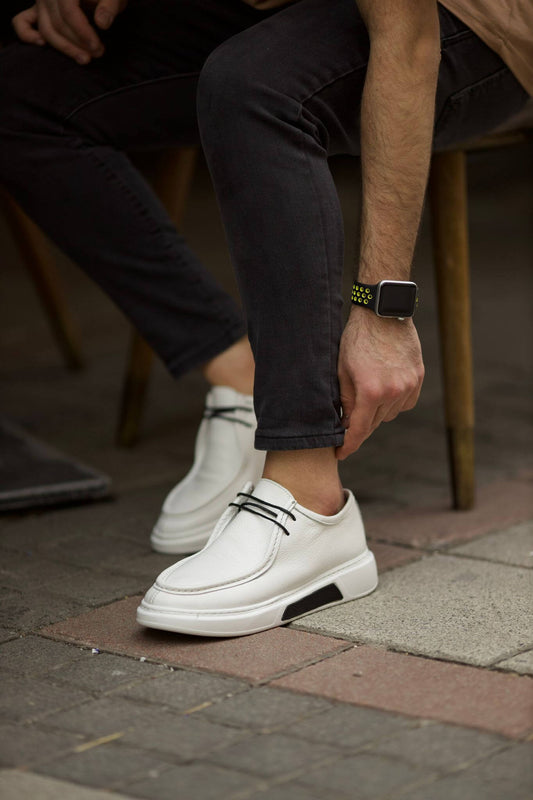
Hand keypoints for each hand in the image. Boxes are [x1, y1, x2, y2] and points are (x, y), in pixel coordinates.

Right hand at [12, 0, 127, 63]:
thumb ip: (109, 6)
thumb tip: (102, 23)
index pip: (68, 11)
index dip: (82, 32)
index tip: (97, 47)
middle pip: (57, 23)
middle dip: (77, 43)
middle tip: (98, 53)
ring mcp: (40, 2)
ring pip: (45, 29)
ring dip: (64, 47)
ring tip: (85, 59)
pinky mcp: (37, 11)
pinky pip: (22, 22)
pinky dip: (27, 35)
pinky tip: (42, 45)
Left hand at [336, 307, 423, 459]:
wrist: (383, 313)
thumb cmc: (356, 339)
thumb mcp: (341, 370)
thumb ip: (344, 401)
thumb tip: (345, 424)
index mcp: (370, 391)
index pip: (358, 429)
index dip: (348, 445)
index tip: (340, 454)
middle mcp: (393, 392)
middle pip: (374, 423)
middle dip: (360, 426)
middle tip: (347, 425)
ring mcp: (409, 386)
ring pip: (390, 414)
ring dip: (377, 411)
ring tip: (367, 393)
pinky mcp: (418, 378)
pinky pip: (405, 403)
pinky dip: (394, 402)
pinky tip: (385, 388)